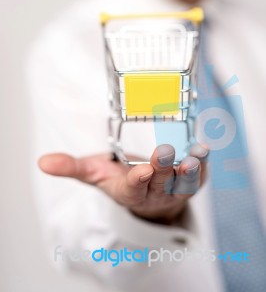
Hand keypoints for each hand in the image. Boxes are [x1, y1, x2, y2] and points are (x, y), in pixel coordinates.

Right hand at [38, 144, 207, 224]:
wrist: (149, 196)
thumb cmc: (120, 180)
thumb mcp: (94, 173)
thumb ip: (72, 167)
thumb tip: (43, 162)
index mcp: (130, 191)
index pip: (134, 188)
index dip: (139, 181)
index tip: (142, 171)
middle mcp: (155, 192)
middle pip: (161, 181)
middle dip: (163, 168)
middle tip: (165, 152)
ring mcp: (176, 189)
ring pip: (185, 182)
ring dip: (191, 170)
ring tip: (195, 155)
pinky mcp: (192, 182)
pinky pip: (200, 175)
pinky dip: (204, 164)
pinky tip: (204, 149)